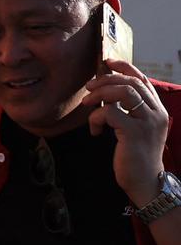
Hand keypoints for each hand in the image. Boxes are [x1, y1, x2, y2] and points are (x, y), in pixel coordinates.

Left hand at [82, 59, 167, 204]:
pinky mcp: (134, 133)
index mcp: (157, 109)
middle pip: (130, 83)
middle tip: (88, 89)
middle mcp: (156, 112)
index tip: (107, 62)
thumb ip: (127, 111)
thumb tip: (105, 93)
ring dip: (100, 95)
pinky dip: (96, 118)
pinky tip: (94, 131)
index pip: (142, 79)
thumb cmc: (135, 156)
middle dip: (105, 81)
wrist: (145, 182)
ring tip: (88, 105)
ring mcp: (147, 122)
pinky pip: (110, 113)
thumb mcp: (134, 129)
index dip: (124, 67)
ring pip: (123, 93)